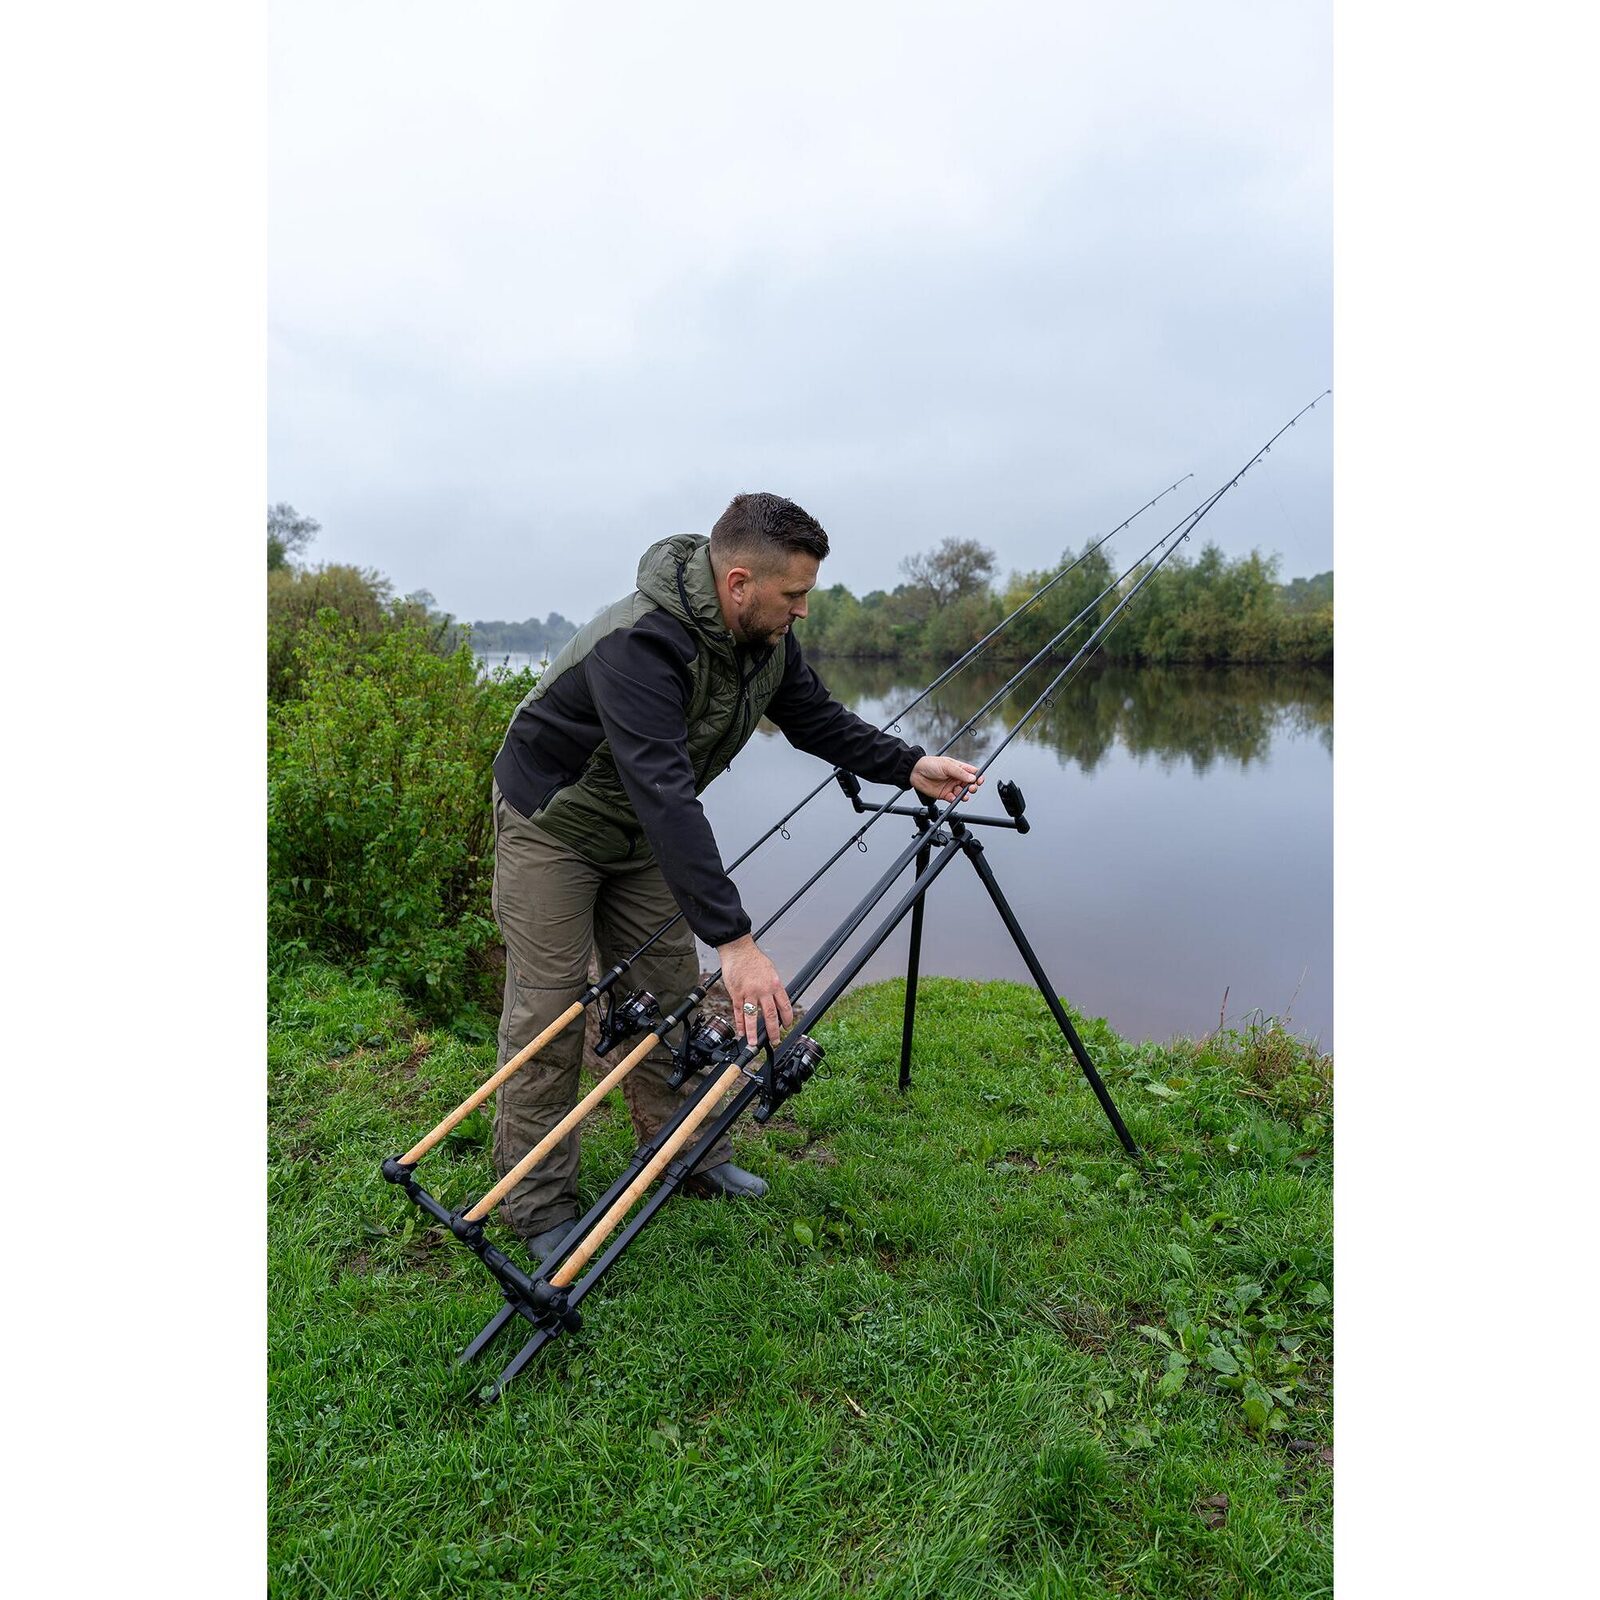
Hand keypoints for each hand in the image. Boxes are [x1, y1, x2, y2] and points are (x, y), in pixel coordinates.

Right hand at [717, 934, 794, 1049]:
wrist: (739, 950)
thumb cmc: (754, 959)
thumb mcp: (771, 971)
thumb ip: (773, 987)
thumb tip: (776, 1001)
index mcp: (775, 984)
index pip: (784, 1005)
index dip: (787, 1018)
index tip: (787, 1026)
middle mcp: (763, 990)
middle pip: (770, 1015)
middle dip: (773, 1030)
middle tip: (775, 1040)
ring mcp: (749, 993)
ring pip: (752, 1016)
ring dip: (753, 1032)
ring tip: (753, 1042)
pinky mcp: (736, 993)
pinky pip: (739, 1011)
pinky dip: (739, 1023)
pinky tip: (740, 1031)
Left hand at [910, 755, 983, 803]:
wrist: (915, 772)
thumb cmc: (929, 764)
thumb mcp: (947, 766)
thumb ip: (960, 772)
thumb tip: (972, 778)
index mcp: (958, 768)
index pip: (972, 773)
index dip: (978, 777)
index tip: (980, 781)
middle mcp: (956, 778)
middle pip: (970, 784)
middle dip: (973, 787)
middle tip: (971, 788)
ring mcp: (951, 786)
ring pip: (963, 793)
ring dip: (964, 795)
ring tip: (963, 794)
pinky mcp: (945, 794)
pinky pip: (953, 799)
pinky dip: (955, 800)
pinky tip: (953, 797)